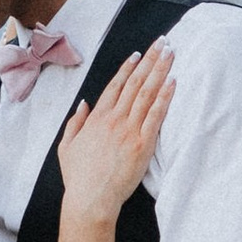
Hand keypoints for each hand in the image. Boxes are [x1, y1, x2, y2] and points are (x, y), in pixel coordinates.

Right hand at [55, 42, 174, 227]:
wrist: (91, 199)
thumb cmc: (79, 177)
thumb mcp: (67, 146)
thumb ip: (75, 122)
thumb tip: (84, 104)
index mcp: (97, 118)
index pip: (115, 85)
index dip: (128, 67)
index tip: (139, 54)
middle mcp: (114, 119)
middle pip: (135, 82)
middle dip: (150, 59)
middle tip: (163, 42)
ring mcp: (129, 130)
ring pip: (147, 92)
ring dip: (160, 70)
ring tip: (171, 53)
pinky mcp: (143, 144)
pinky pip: (156, 114)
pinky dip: (165, 96)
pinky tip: (173, 81)